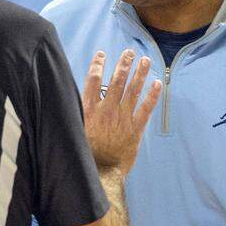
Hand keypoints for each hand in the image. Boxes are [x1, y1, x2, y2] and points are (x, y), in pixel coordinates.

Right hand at [81, 50, 161, 172]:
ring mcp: (122, 119)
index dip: (97, 65)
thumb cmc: (85, 153)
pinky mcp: (135, 129)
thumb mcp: (74, 130)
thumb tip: (67, 99)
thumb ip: (75, 114)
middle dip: (123, 64)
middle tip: (129, 52)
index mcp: (89, 110)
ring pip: (133, 91)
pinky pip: (146, 109)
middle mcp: (107, 110)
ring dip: (139, 74)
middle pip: (116, 81)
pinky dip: (152, 96)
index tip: (101, 55)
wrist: (100, 172)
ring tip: (145, 61)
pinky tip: (157, 84)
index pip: (93, 81)